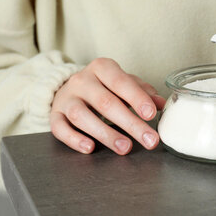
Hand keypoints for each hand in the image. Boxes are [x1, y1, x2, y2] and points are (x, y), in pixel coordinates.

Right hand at [50, 58, 165, 154]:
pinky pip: (60, 128)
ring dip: (105, 134)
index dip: (137, 98)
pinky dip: (74, 139)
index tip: (151, 114)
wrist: (69, 87)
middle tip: (149, 140)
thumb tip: (161, 104)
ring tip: (125, 148)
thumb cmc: (103, 86)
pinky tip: (90, 148)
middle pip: (105, 102)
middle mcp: (82, 80)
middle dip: (130, 123)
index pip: (121, 82)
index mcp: (102, 68)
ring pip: (82, 116)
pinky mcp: (54, 115)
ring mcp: (66, 98)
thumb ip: (142, 91)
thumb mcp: (123, 83)